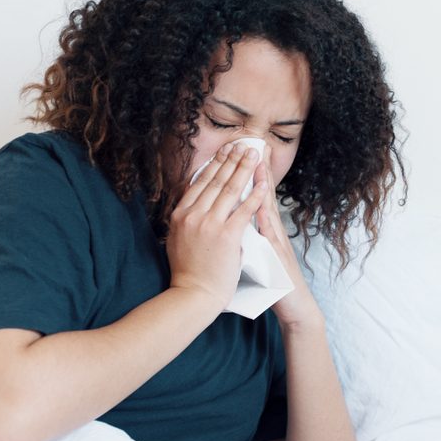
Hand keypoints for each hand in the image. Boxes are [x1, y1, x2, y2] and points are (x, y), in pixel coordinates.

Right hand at [165, 142, 268, 311]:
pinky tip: (263, 183)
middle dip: (231, 160)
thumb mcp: (177, 240)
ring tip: (254, 155)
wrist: (194, 295)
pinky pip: (245, 209)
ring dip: (244, 169)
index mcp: (180, 215)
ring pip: (230, 189)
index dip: (214, 164)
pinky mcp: (227, 236)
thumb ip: (185, 221)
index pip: (199, 182)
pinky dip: (255, 195)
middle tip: (243, 145)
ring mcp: (209, 224)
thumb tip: (189, 206)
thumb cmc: (188, 272)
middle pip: (216, 180)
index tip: (224, 152)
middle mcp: (192, 215)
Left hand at [252, 145, 323, 328]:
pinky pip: (270, 236)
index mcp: (264, 229)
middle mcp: (272, 231)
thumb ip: (249, 236)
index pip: (254, 196)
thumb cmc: (274, 284)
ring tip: (258, 163)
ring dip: (264, 186)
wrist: (295, 305)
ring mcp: (276, 242)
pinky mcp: (278, 256)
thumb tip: (235, 222)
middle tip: (253, 144)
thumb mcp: (259, 254)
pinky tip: (260, 204)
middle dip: (257, 169)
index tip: (241, 153)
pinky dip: (266, 219)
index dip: (248, 175)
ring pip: (269, 209)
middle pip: (263, 195)